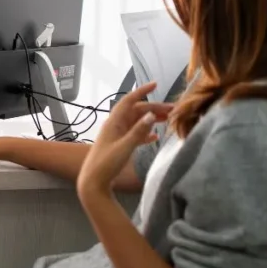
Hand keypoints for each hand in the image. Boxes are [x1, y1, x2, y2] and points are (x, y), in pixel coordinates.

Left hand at [77, 82, 172, 196]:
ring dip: (151, 119)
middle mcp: (115, 126)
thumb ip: (138, 132)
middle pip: (136, 111)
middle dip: (153, 108)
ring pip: (136, 122)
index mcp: (114, 123)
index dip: (141, 91)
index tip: (155, 84)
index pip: (128, 101)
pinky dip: (145, 133)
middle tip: (173, 110)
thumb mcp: (125, 147)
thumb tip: (151, 114)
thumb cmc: (106, 164)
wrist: (93, 182)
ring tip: (168, 119)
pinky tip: (155, 136)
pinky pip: (134, 135)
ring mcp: (117, 136)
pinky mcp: (119, 146)